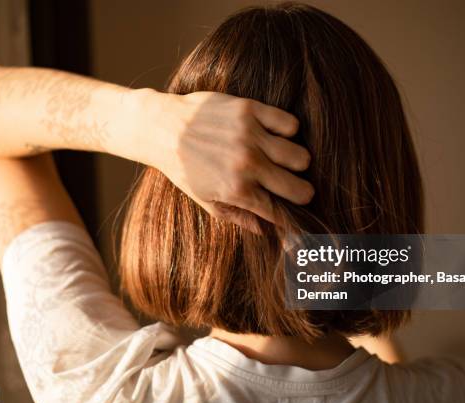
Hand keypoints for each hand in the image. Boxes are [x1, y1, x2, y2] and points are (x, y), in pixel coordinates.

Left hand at [145, 90, 313, 226]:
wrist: (162, 128)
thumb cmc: (184, 168)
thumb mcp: (205, 200)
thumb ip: (237, 216)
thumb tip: (264, 231)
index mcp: (236, 191)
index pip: (280, 212)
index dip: (290, 216)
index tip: (294, 212)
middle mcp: (247, 165)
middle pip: (300, 188)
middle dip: (300, 192)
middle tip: (293, 187)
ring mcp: (250, 136)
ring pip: (301, 157)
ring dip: (296, 162)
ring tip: (282, 160)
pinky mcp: (250, 110)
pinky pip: (290, 124)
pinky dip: (288, 132)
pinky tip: (274, 135)